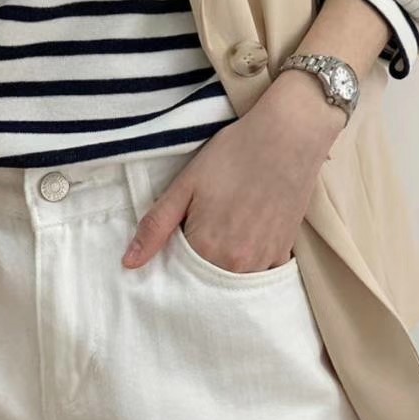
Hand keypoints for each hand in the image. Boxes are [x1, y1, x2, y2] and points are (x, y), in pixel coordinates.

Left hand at [120, 70, 345, 271]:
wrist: (290, 134)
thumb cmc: (236, 152)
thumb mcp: (187, 182)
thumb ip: (156, 225)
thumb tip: (129, 264)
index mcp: (206, 247)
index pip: (178, 278)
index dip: (171, 264)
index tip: (175, 244)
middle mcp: (236, 263)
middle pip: (207, 285)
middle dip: (197, 272)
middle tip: (199, 234)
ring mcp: (264, 259)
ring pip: (234, 284)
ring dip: (224, 271)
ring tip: (222, 237)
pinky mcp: (285, 251)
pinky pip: (262, 275)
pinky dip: (251, 266)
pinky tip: (246, 241)